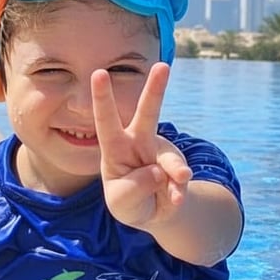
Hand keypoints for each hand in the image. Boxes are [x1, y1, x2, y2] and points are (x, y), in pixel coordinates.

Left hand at [91, 61, 192, 229]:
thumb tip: (160, 171)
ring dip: (175, 172)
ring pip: (171, 157)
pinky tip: (173, 201)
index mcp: (115, 147)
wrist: (154, 213)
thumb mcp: (122, 202)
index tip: (99, 73)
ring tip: (175, 192)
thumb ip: (135, 187)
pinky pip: (180, 181)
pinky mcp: (179, 167)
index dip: (103, 98)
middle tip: (163, 66)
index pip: (107, 121)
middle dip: (156, 90)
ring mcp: (162, 153)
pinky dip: (176, 194)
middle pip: (149, 113)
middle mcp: (140, 142)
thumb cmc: (128, 201)